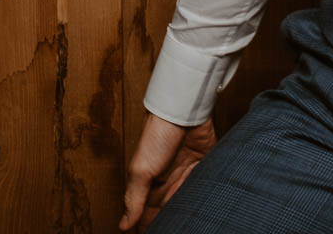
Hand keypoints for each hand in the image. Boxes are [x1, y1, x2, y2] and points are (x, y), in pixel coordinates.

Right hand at [120, 113, 216, 229]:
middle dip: (171, 224)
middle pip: (168, 212)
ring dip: (190, 215)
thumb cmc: (158, 135)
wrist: (184, 111)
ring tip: (197, 227)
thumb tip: (123, 225)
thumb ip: (134, 199)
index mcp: (147, 184)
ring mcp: (186, 176)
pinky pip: (204, 190)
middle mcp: (166, 182)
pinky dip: (205, 200)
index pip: (146, 214)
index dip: (147, 227)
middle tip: (178, 232)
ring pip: (187, 204)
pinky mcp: (204, 169)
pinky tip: (209, 213)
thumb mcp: (141, 170)